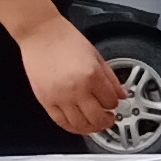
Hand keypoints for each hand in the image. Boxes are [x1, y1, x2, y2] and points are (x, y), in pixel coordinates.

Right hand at [17, 15, 125, 137]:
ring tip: (95, 124)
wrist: (40, 33)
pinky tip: (78, 126)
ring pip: (80, 125)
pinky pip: (61, 122)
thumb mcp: (96, 55)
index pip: (111, 102)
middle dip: (107, 121)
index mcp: (92, 75)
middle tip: (109, 118)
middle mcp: (76, 89)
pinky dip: (72, 128)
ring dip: (91, 128)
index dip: (116, 105)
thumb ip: (110, 78)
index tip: (115, 104)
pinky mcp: (46, 100)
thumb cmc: (64, 39)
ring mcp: (60, 97)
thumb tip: (121, 94)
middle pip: (97, 118)